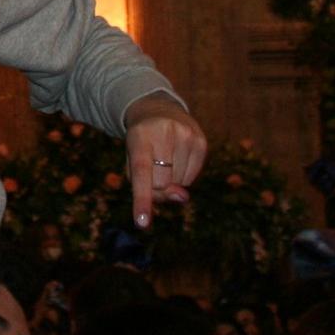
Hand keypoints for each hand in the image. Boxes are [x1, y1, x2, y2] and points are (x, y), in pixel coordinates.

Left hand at [123, 94, 205, 229]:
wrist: (159, 111)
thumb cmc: (141, 144)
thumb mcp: (133, 161)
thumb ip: (148, 186)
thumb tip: (182, 197)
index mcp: (139, 137)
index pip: (141, 173)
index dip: (142, 200)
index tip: (142, 223)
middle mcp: (164, 132)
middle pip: (162, 184)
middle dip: (156, 185)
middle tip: (152, 167)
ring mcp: (186, 135)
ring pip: (179, 184)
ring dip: (171, 180)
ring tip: (165, 157)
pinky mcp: (201, 141)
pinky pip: (192, 178)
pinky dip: (183, 176)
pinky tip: (178, 158)